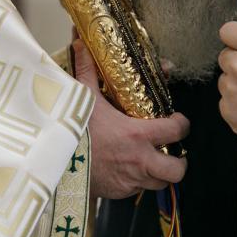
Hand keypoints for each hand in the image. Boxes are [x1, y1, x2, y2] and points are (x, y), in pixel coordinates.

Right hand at [73, 40, 188, 197]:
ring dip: (159, 174)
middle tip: (171, 152)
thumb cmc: (72, 131)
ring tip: (151, 162)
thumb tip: (81, 44)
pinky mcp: (119, 193)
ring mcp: (131, 180)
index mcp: (137, 134)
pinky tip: (127, 171)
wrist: (54, 164)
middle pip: (178, 170)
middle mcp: (140, 160)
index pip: (177, 131)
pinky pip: (138, 191)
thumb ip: (87, 71)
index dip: (182, 125)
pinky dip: (137, 182)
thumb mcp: (82, 99)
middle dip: (179, 162)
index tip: (177, 120)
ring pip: (161, 184)